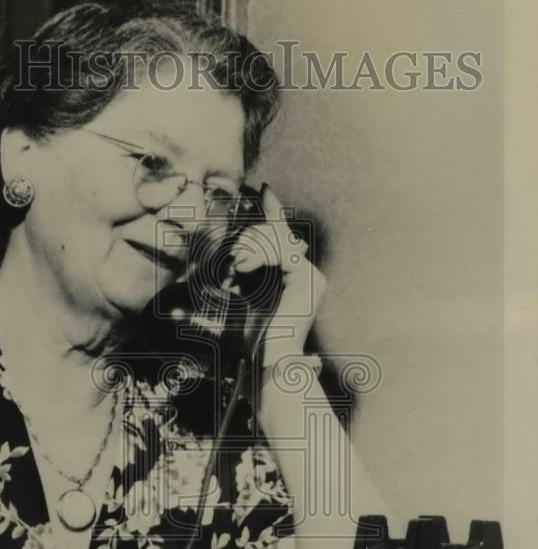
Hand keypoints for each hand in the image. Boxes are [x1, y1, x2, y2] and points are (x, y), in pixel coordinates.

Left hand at [229, 184, 327, 365]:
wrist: (268, 358)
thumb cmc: (255, 334)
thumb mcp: (247, 295)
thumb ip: (248, 270)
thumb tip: (237, 247)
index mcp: (298, 276)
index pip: (284, 235)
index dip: (274, 211)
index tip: (264, 190)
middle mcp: (309, 274)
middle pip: (278, 235)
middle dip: (251, 240)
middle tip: (234, 261)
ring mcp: (312, 277)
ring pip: (279, 241)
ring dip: (252, 249)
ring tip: (237, 268)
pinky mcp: (308, 280)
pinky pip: (281, 252)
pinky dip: (259, 256)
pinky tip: (245, 268)